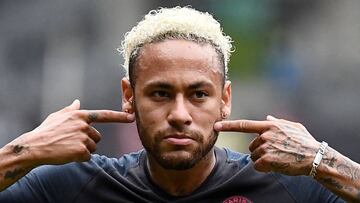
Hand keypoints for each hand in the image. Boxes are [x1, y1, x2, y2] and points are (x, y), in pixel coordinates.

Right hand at [8, 99, 134, 166]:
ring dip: (84, 150)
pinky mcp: (82, 150)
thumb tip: (77, 102)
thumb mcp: (58, 116)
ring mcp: (83, 138)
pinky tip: (68, 154)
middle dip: (88, 141)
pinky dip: (80, 158)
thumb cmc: (46, 131)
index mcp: (80, 115)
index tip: (131, 117)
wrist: (35, 147)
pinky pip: (88, 156)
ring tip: (68, 147)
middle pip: (97, 137)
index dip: (119, 117)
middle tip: (71, 142)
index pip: (104, 115)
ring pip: (93, 147)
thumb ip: (71, 110)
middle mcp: (84, 125)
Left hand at [214, 115, 319, 175]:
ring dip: (263, 159)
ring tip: (279, 157)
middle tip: (276, 152)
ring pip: (254, 156)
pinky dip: (265, 168)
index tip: (216, 125)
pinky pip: (258, 166)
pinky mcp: (267, 160)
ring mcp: (265, 148)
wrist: (314, 157)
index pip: (244, 125)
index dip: (228, 126)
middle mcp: (265, 135)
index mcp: (269, 125)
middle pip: (251, 146)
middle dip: (260, 150)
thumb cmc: (305, 141)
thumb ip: (277, 122)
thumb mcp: (292, 126)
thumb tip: (268, 117)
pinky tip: (277, 164)